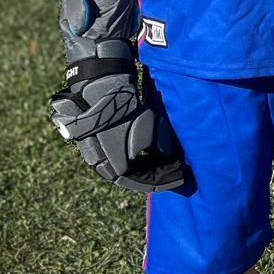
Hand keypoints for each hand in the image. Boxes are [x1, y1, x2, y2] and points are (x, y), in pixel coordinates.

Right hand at [49, 60, 186, 192]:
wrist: (102, 91)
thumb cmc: (129, 112)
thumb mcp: (154, 131)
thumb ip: (163, 150)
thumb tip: (167, 158)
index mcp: (118, 170)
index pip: (146, 182)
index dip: (166, 180)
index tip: (180, 177)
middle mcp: (104, 168)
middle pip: (134, 178)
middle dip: (154, 175)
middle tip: (172, 170)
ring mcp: (95, 157)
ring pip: (124, 169)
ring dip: (143, 167)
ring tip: (160, 162)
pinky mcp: (93, 146)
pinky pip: (115, 159)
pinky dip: (132, 159)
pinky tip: (143, 153)